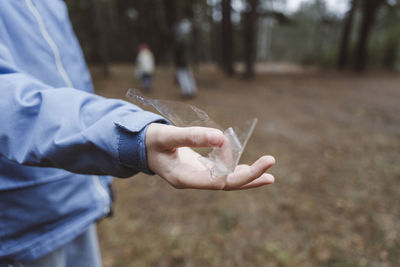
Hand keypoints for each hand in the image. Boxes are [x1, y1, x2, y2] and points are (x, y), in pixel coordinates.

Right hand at [145, 123, 274, 189]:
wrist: (139, 146)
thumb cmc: (150, 141)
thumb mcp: (166, 135)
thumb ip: (191, 136)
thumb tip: (221, 137)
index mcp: (183, 178)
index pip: (217, 182)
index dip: (239, 176)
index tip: (258, 165)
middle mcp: (192, 181)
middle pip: (226, 184)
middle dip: (250, 177)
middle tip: (271, 165)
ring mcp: (196, 176)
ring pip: (226, 181)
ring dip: (247, 177)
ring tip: (269, 174)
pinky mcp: (199, 169)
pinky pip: (221, 173)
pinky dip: (236, 170)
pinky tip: (250, 168)